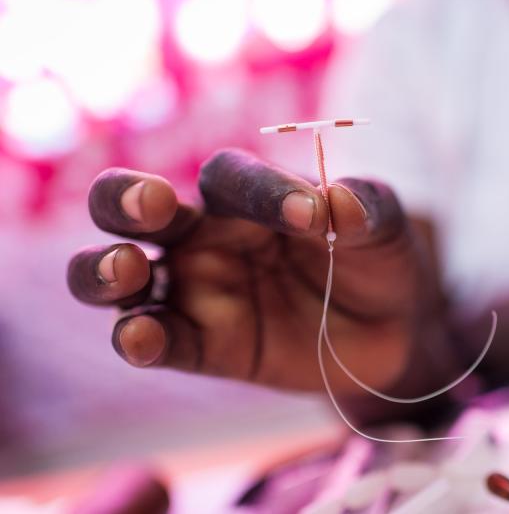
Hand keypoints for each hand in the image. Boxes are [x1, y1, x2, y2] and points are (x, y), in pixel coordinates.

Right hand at [67, 149, 437, 394]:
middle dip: (124, 199)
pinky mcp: (205, 346)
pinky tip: (139, 337)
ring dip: (103, 269)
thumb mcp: (383, 225)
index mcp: (245, 195)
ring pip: (120, 278)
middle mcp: (205, 236)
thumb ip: (363, 208)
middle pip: (130, 206)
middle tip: (152, 203)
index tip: (312, 217)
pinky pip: (160, 341)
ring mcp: (197, 292)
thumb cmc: (376, 258)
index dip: (262, 191)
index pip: (227, 177)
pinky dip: (140, 339)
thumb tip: (339, 203)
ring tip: (127, 267)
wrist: (391, 327)